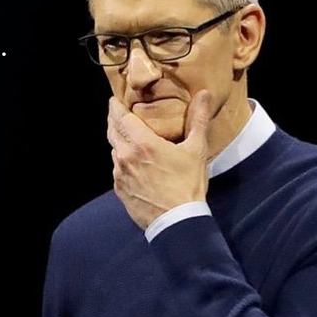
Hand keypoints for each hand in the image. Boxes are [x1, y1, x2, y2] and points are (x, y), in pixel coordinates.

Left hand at [107, 90, 212, 229]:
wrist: (177, 222)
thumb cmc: (187, 185)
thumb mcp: (196, 150)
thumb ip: (198, 119)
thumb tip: (204, 94)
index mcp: (141, 143)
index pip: (119, 116)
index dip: (115, 106)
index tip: (115, 99)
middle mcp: (124, 156)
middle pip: (112, 131)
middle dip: (114, 120)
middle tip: (121, 114)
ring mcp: (119, 174)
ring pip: (114, 151)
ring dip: (119, 142)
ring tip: (129, 139)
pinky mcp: (119, 190)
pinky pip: (117, 170)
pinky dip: (122, 162)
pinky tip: (134, 164)